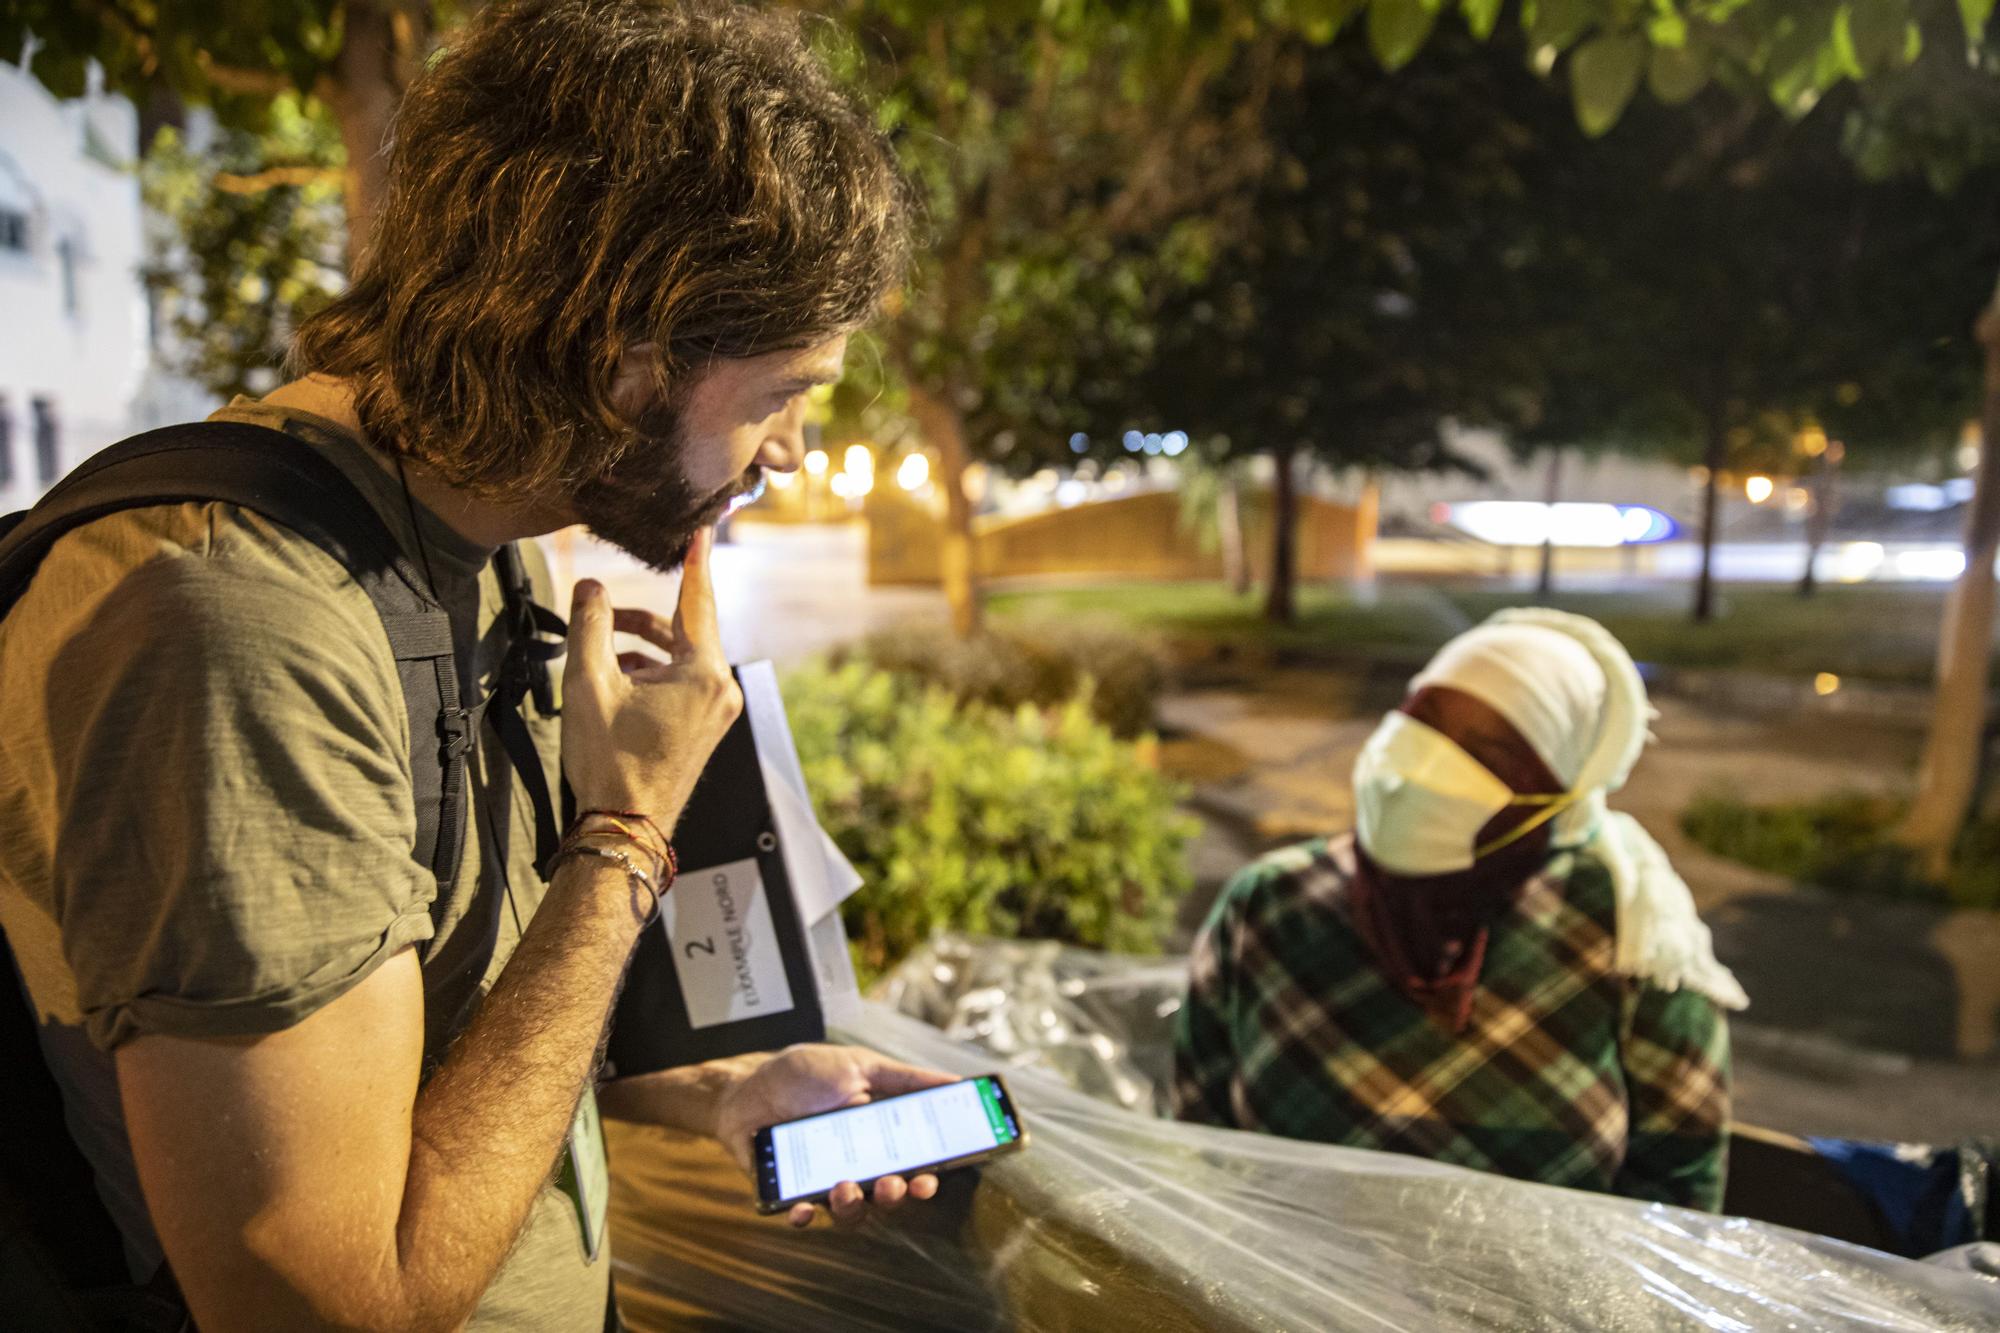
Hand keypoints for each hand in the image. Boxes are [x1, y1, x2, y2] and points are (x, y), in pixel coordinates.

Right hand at [562, 528, 741, 830]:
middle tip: (606, 609)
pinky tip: (616, 680)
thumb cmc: (609, 762)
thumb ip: (590, 627)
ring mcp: (717, 712)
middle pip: (684, 632)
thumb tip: (590, 586)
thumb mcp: (588, 685)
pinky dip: (652, 674)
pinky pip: (682, 683)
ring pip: (680, 659)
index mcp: (704, 675)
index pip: (697, 602)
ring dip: (642, 650)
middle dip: (642, 620)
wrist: (624, 828)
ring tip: (599, 653)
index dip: (694, 561)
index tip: (702, 528)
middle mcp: (721, 690)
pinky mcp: (705, 727)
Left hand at [714, 1046, 958, 1227]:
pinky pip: (802, 1212)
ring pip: (849, 1210)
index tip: (929, 1178)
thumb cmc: (806, 1075)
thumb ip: (905, 1078)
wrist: (747, 1086)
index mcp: (878, 1137)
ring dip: (852, 1205)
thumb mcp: (859, 1065)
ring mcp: (823, 1179)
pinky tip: (804, 1208)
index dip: (924, 1178)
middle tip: (891, 1184)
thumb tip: (955, 1081)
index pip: (911, 1165)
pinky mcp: (791, 1190)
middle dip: (893, 1194)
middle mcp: (855, 1163)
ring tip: (844, 1186)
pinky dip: (805, 1214)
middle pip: (885, 1193)